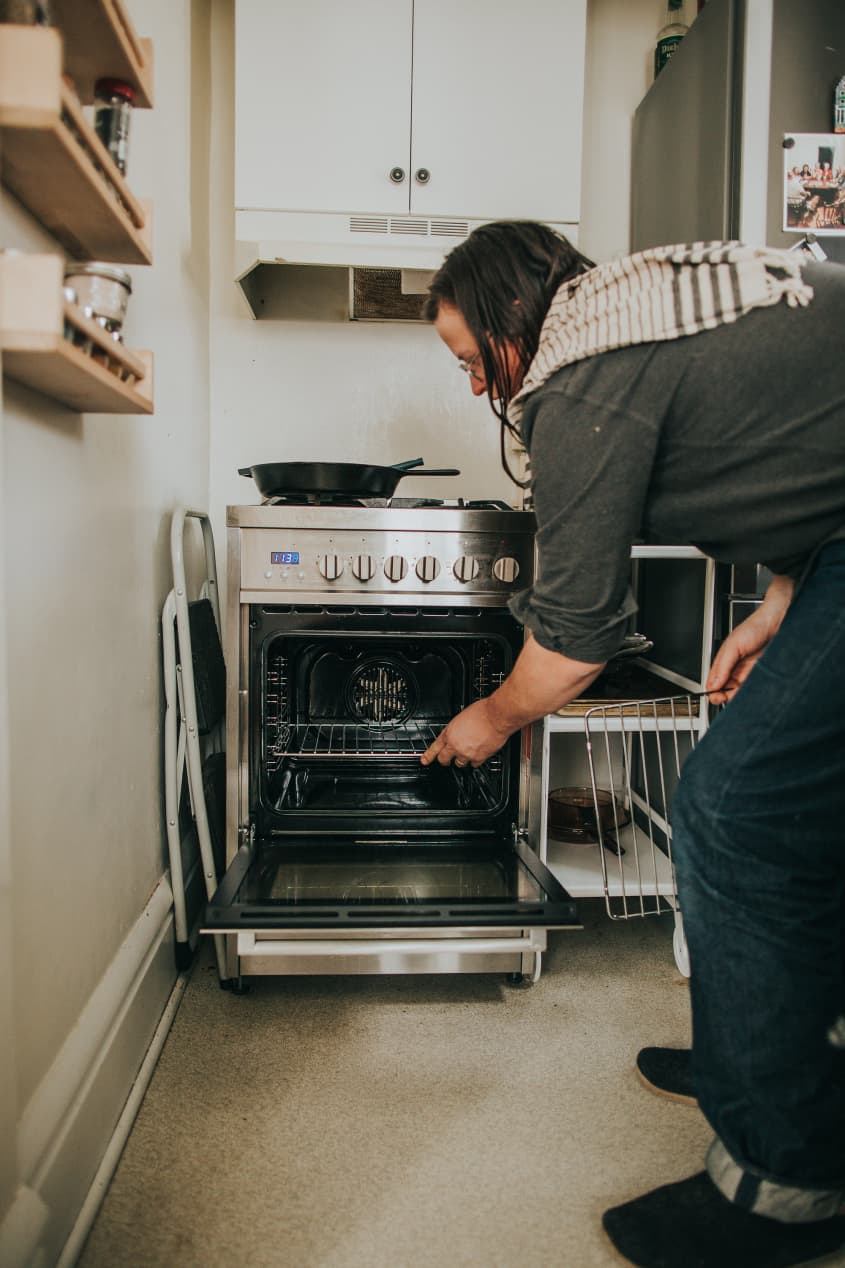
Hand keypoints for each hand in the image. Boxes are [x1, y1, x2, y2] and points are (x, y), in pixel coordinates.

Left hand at [420, 698, 512, 767]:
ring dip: (461, 760)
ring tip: (466, 754)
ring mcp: (466, 753)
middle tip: (446, 761)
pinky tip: (478, 755)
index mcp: (450, 732)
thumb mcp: (462, 716)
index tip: (424, 761)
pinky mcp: (478, 758)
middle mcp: (455, 745)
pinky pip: (474, 765)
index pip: (435, 747)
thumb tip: (459, 731)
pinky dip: (475, 761)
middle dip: (445, 760)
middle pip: (444, 759)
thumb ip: (458, 727)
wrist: (496, 716)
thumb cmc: (482, 712)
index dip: (428, 755)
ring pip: (459, 763)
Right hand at [706, 575, 792, 703]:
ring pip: (741, 691)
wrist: (780, 621)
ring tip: (738, 696)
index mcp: (726, 660)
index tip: (714, 696)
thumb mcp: (733, 645)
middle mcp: (737, 667)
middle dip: (724, 695)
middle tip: (724, 698)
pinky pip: (755, 688)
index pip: (714, 680)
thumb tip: (713, 683)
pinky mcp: (764, 674)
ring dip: (738, 696)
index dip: (713, 690)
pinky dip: (752, 693)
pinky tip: (751, 693)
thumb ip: (722, 665)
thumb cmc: (756, 626)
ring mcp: (751, 672)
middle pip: (727, 688)